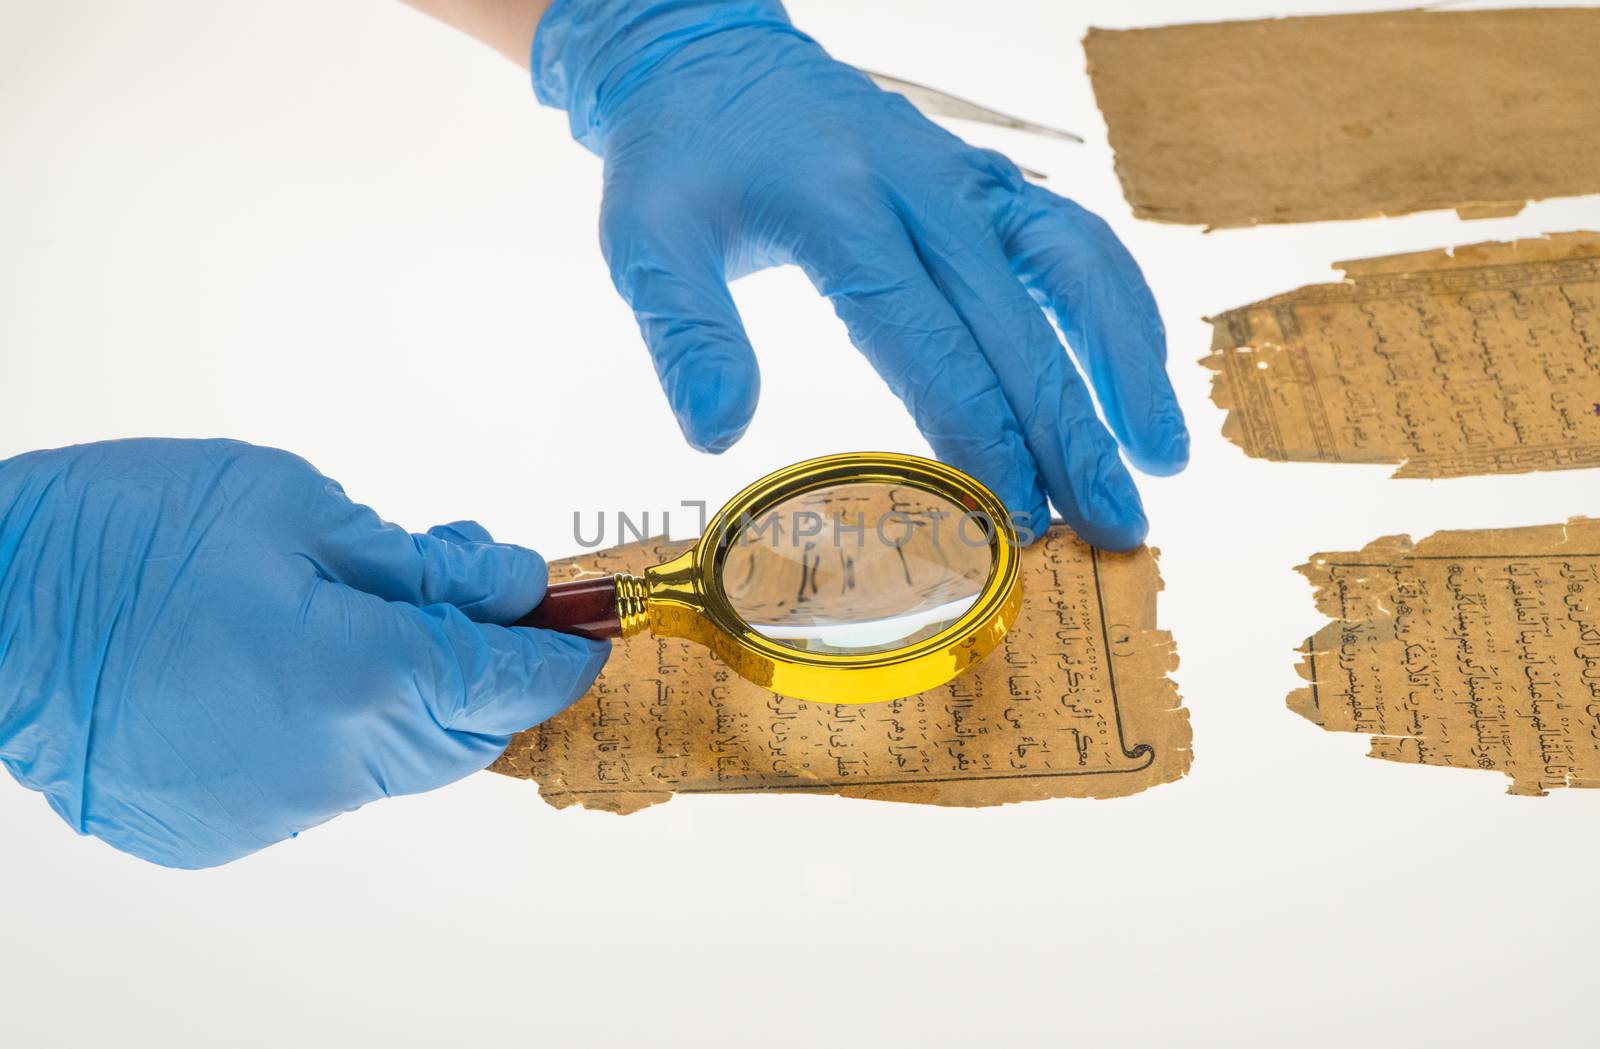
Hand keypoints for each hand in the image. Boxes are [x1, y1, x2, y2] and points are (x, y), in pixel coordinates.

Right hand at [0, 439, 606, 867]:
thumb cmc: (119, 537)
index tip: (584, 624)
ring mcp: (276, 809)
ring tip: (362, 615)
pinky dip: (339, 730)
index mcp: (361, 676)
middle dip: (487, 666)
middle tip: (472, 594)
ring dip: (412, 694)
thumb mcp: (293, 508)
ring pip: (398, 758)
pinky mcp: (229, 827)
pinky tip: (292, 670)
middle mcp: (332, 765)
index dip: (561, 649)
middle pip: (468, 728)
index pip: (515, 681)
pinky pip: (326, 780)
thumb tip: (510, 588)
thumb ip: (421, 564)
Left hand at [533, 0, 1187, 548]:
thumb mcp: (646, 240)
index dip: (979, 436)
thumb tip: (717, 432)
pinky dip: (1120, 308)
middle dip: (1069, 436)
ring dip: (1126, 365)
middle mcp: (923, 189)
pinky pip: (1075, 240)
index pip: (928, 341)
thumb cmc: (681, 161)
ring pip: (1076, 267)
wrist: (716, 61)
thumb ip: (685, 332)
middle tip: (1111, 527)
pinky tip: (1142, 376)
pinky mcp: (988, 182)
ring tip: (1162, 459)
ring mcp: (967, 179)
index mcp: (841, 209)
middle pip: (1017, 324)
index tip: (1014, 517)